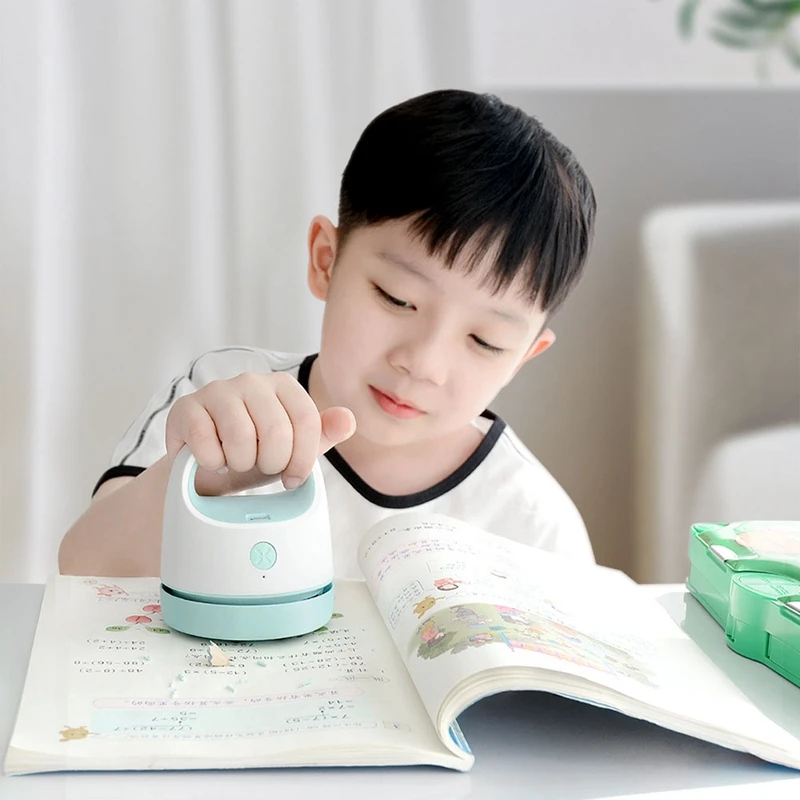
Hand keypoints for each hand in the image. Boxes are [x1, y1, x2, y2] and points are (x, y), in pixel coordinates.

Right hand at [165, 372, 354, 492]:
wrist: (207, 465)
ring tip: (238, 462)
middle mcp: (251, 380)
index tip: (294, 478)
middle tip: (261, 468)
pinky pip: (207, 444)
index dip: (303, 459)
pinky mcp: (187, 408)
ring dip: (241, 464)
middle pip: (277, 432)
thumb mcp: (294, 447)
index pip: (308, 422)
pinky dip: (213, 463)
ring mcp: (217, 391)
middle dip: (271, 464)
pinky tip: (213, 460)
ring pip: (241, 439)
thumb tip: (348, 420)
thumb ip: (323, 433)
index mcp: (283, 386)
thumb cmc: (255, 452)